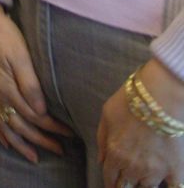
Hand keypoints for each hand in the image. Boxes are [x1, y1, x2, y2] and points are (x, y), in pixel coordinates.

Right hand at [0, 0, 72, 163]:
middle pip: (22, 126)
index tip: (69, 133)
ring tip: (34, 157)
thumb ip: (30, 85)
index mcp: (8, 89)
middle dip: (42, 140)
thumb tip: (40, 112)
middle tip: (60, 150)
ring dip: (20, 144)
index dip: (52, 127)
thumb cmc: (4, 34)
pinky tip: (5, 141)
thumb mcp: (21, 56)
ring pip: (6, 128)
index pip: (35, 116)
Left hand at [97, 58, 183, 187]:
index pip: (109, 178)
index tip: (112, 183)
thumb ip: (102, 140)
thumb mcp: (106, 115)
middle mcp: (133, 167)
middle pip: (126, 186)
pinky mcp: (174, 170)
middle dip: (124, 184)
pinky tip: (164, 184)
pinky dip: (168, 187)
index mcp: (115, 154)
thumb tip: (102, 161)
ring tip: (141, 179)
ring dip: (142, 184)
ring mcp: (155, 171)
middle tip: (126, 181)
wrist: (158, 98)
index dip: (110, 182)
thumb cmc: (129, 102)